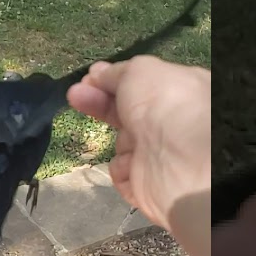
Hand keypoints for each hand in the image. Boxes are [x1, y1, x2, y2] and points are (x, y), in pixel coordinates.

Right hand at [66, 55, 210, 233]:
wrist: (178, 157)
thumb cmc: (163, 102)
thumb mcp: (139, 70)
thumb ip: (116, 73)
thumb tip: (98, 74)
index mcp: (180, 92)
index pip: (144, 86)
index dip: (115, 81)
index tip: (90, 78)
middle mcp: (174, 122)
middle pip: (128, 113)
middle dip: (100, 103)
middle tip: (75, 95)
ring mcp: (162, 154)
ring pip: (124, 143)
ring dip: (119, 140)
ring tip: (131, 141)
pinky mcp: (150, 185)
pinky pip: (124, 172)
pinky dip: (123, 168)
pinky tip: (132, 164)